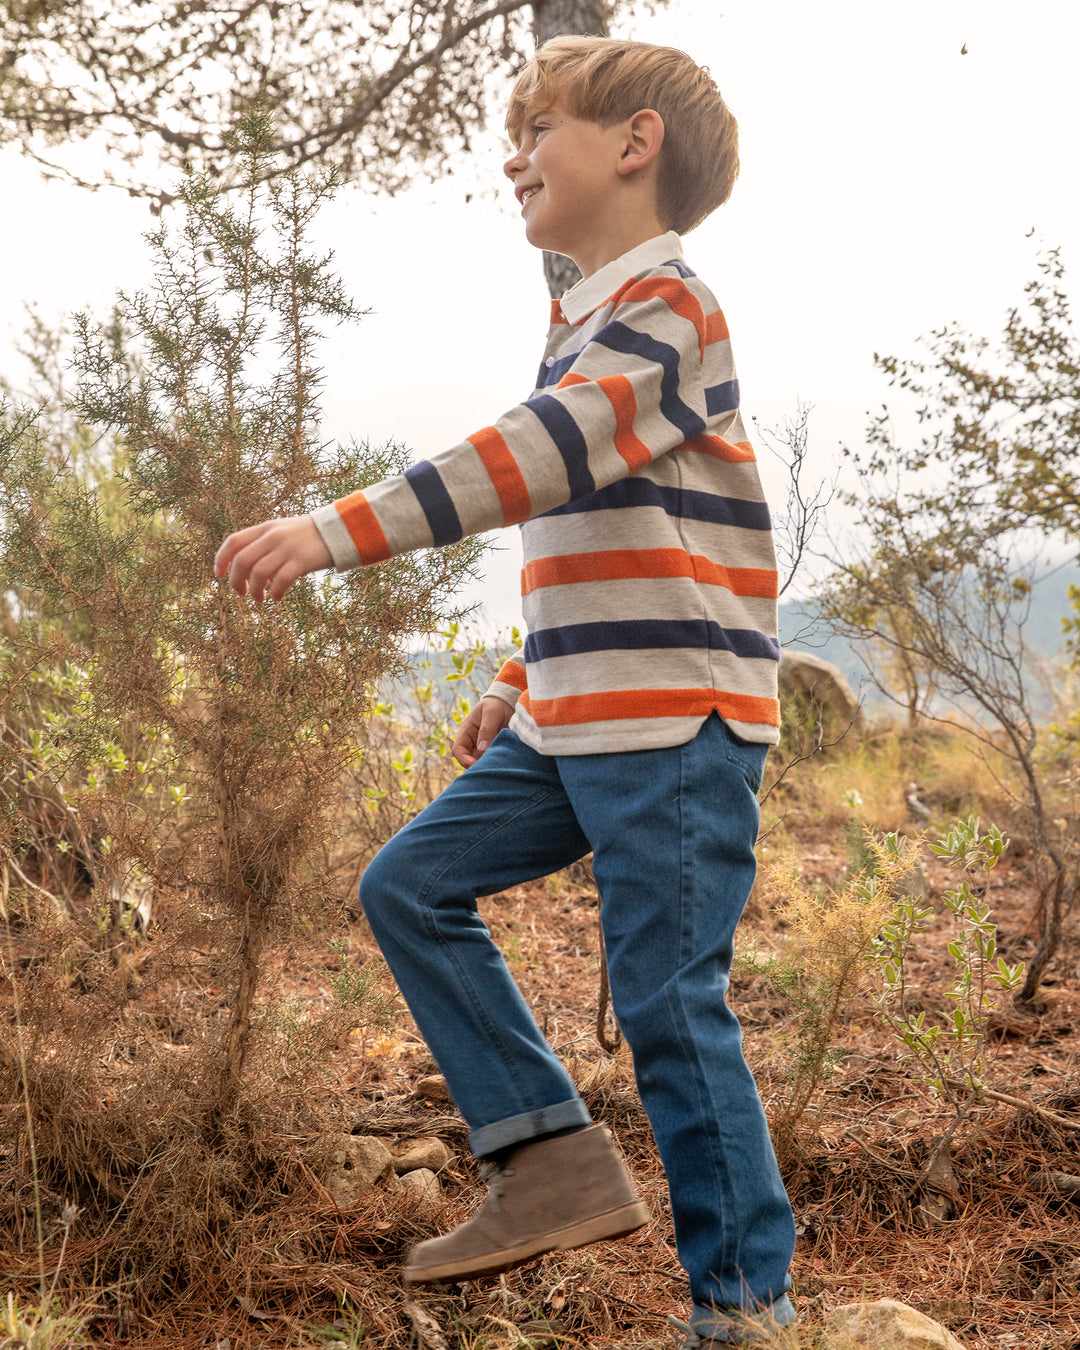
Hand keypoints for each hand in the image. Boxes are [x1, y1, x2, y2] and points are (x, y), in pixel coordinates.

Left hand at [214, 515, 331, 601]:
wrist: (338, 531)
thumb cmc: (308, 536)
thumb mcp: (282, 531)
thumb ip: (263, 542)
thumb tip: (244, 564)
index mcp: (265, 528)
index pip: (233, 542)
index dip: (221, 559)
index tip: (219, 574)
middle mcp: (273, 537)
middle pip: (242, 560)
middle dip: (236, 581)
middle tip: (241, 594)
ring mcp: (287, 548)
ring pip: (259, 573)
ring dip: (255, 591)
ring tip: (260, 599)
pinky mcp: (302, 561)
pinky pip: (281, 581)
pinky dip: (275, 592)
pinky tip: (276, 597)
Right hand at [453, 696, 513, 767]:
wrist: (509, 704)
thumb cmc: (496, 705)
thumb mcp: (491, 713)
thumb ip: (487, 729)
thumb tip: (482, 748)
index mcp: (466, 733)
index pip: (458, 750)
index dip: (463, 760)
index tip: (475, 764)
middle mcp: (473, 744)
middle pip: (470, 761)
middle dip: (479, 765)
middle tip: (491, 766)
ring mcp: (484, 749)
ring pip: (483, 763)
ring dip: (489, 765)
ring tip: (500, 763)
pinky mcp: (495, 752)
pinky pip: (494, 761)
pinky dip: (498, 763)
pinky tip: (506, 761)